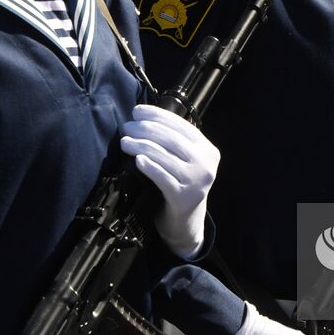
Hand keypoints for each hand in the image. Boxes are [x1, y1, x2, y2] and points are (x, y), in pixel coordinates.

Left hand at [120, 103, 219, 258]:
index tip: (137, 111)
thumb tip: (144, 118)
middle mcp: (206, 163)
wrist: (185, 223)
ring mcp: (196, 181)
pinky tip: (137, 160)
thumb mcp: (186, 162)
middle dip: (145, 129)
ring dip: (140, 145)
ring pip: (164, 156)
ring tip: (124, 142)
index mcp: (208, 149)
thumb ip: (175, 142)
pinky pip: (162, 177)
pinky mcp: (183, 197)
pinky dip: (149, 166)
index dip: (157, 115)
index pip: (181, 125)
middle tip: (126, 127)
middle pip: (171, 139)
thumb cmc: (180, 185)